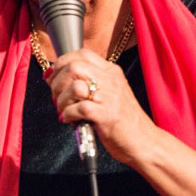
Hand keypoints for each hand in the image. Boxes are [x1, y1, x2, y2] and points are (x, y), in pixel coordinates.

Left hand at [45, 48, 156, 164]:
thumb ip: (91, 82)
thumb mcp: (111, 92)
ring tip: (63, 109)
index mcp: (112, 72)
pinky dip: (67, 115)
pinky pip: (78, 108)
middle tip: (56, 96)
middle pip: (74, 67)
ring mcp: (110, 97)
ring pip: (75, 86)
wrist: (144, 141)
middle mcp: (111, 80)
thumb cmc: (123, 120)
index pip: (82, 54)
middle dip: (57, 82)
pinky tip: (69, 120)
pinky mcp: (106, 115)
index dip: (61, 62)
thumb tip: (58, 78)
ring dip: (61, 99)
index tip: (51, 75)